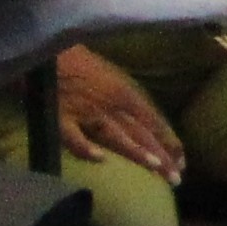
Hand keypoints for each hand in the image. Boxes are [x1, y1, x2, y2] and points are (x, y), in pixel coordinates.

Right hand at [51, 43, 185, 182]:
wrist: (45, 46)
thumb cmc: (74, 58)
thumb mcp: (106, 75)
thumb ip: (121, 97)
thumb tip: (138, 120)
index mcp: (123, 92)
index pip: (152, 120)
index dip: (167, 141)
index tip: (181, 160)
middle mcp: (109, 103)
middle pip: (139, 132)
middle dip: (160, 156)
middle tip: (177, 178)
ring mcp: (84, 111)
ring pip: (115, 135)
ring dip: (136, 151)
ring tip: (154, 168)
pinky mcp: (58, 117)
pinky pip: (72, 135)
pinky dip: (85, 147)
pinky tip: (99, 159)